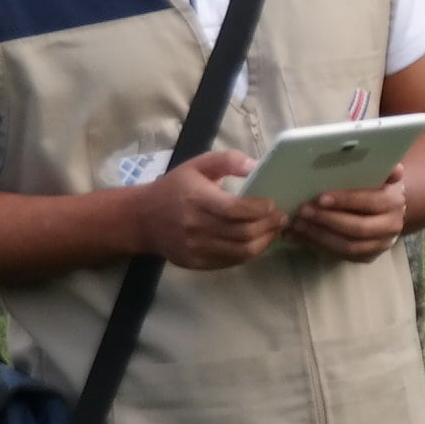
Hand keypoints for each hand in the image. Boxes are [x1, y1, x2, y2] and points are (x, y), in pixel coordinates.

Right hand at [137, 149, 284, 269]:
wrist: (142, 219)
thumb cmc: (175, 188)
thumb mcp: (197, 165)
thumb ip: (227, 161)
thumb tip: (255, 165)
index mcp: (196, 199)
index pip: (235, 209)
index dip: (260, 209)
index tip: (273, 204)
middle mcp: (195, 226)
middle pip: (243, 232)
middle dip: (269, 225)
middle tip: (282, 218)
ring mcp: (195, 248)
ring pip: (241, 251)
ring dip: (264, 241)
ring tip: (274, 230)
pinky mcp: (196, 262)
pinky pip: (231, 261)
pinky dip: (249, 252)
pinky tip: (257, 241)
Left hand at [289, 167, 409, 261]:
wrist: (386, 210)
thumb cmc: (376, 186)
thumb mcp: (380, 174)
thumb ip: (383, 169)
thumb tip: (394, 169)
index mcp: (393, 202)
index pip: (370, 202)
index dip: (345, 201)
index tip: (320, 198)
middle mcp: (390, 227)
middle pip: (358, 228)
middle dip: (328, 220)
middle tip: (303, 211)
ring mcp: (378, 245)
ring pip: (348, 247)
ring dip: (319, 236)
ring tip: (297, 225)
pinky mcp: (365, 257)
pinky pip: (339, 255)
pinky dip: (316, 246)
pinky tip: (298, 236)